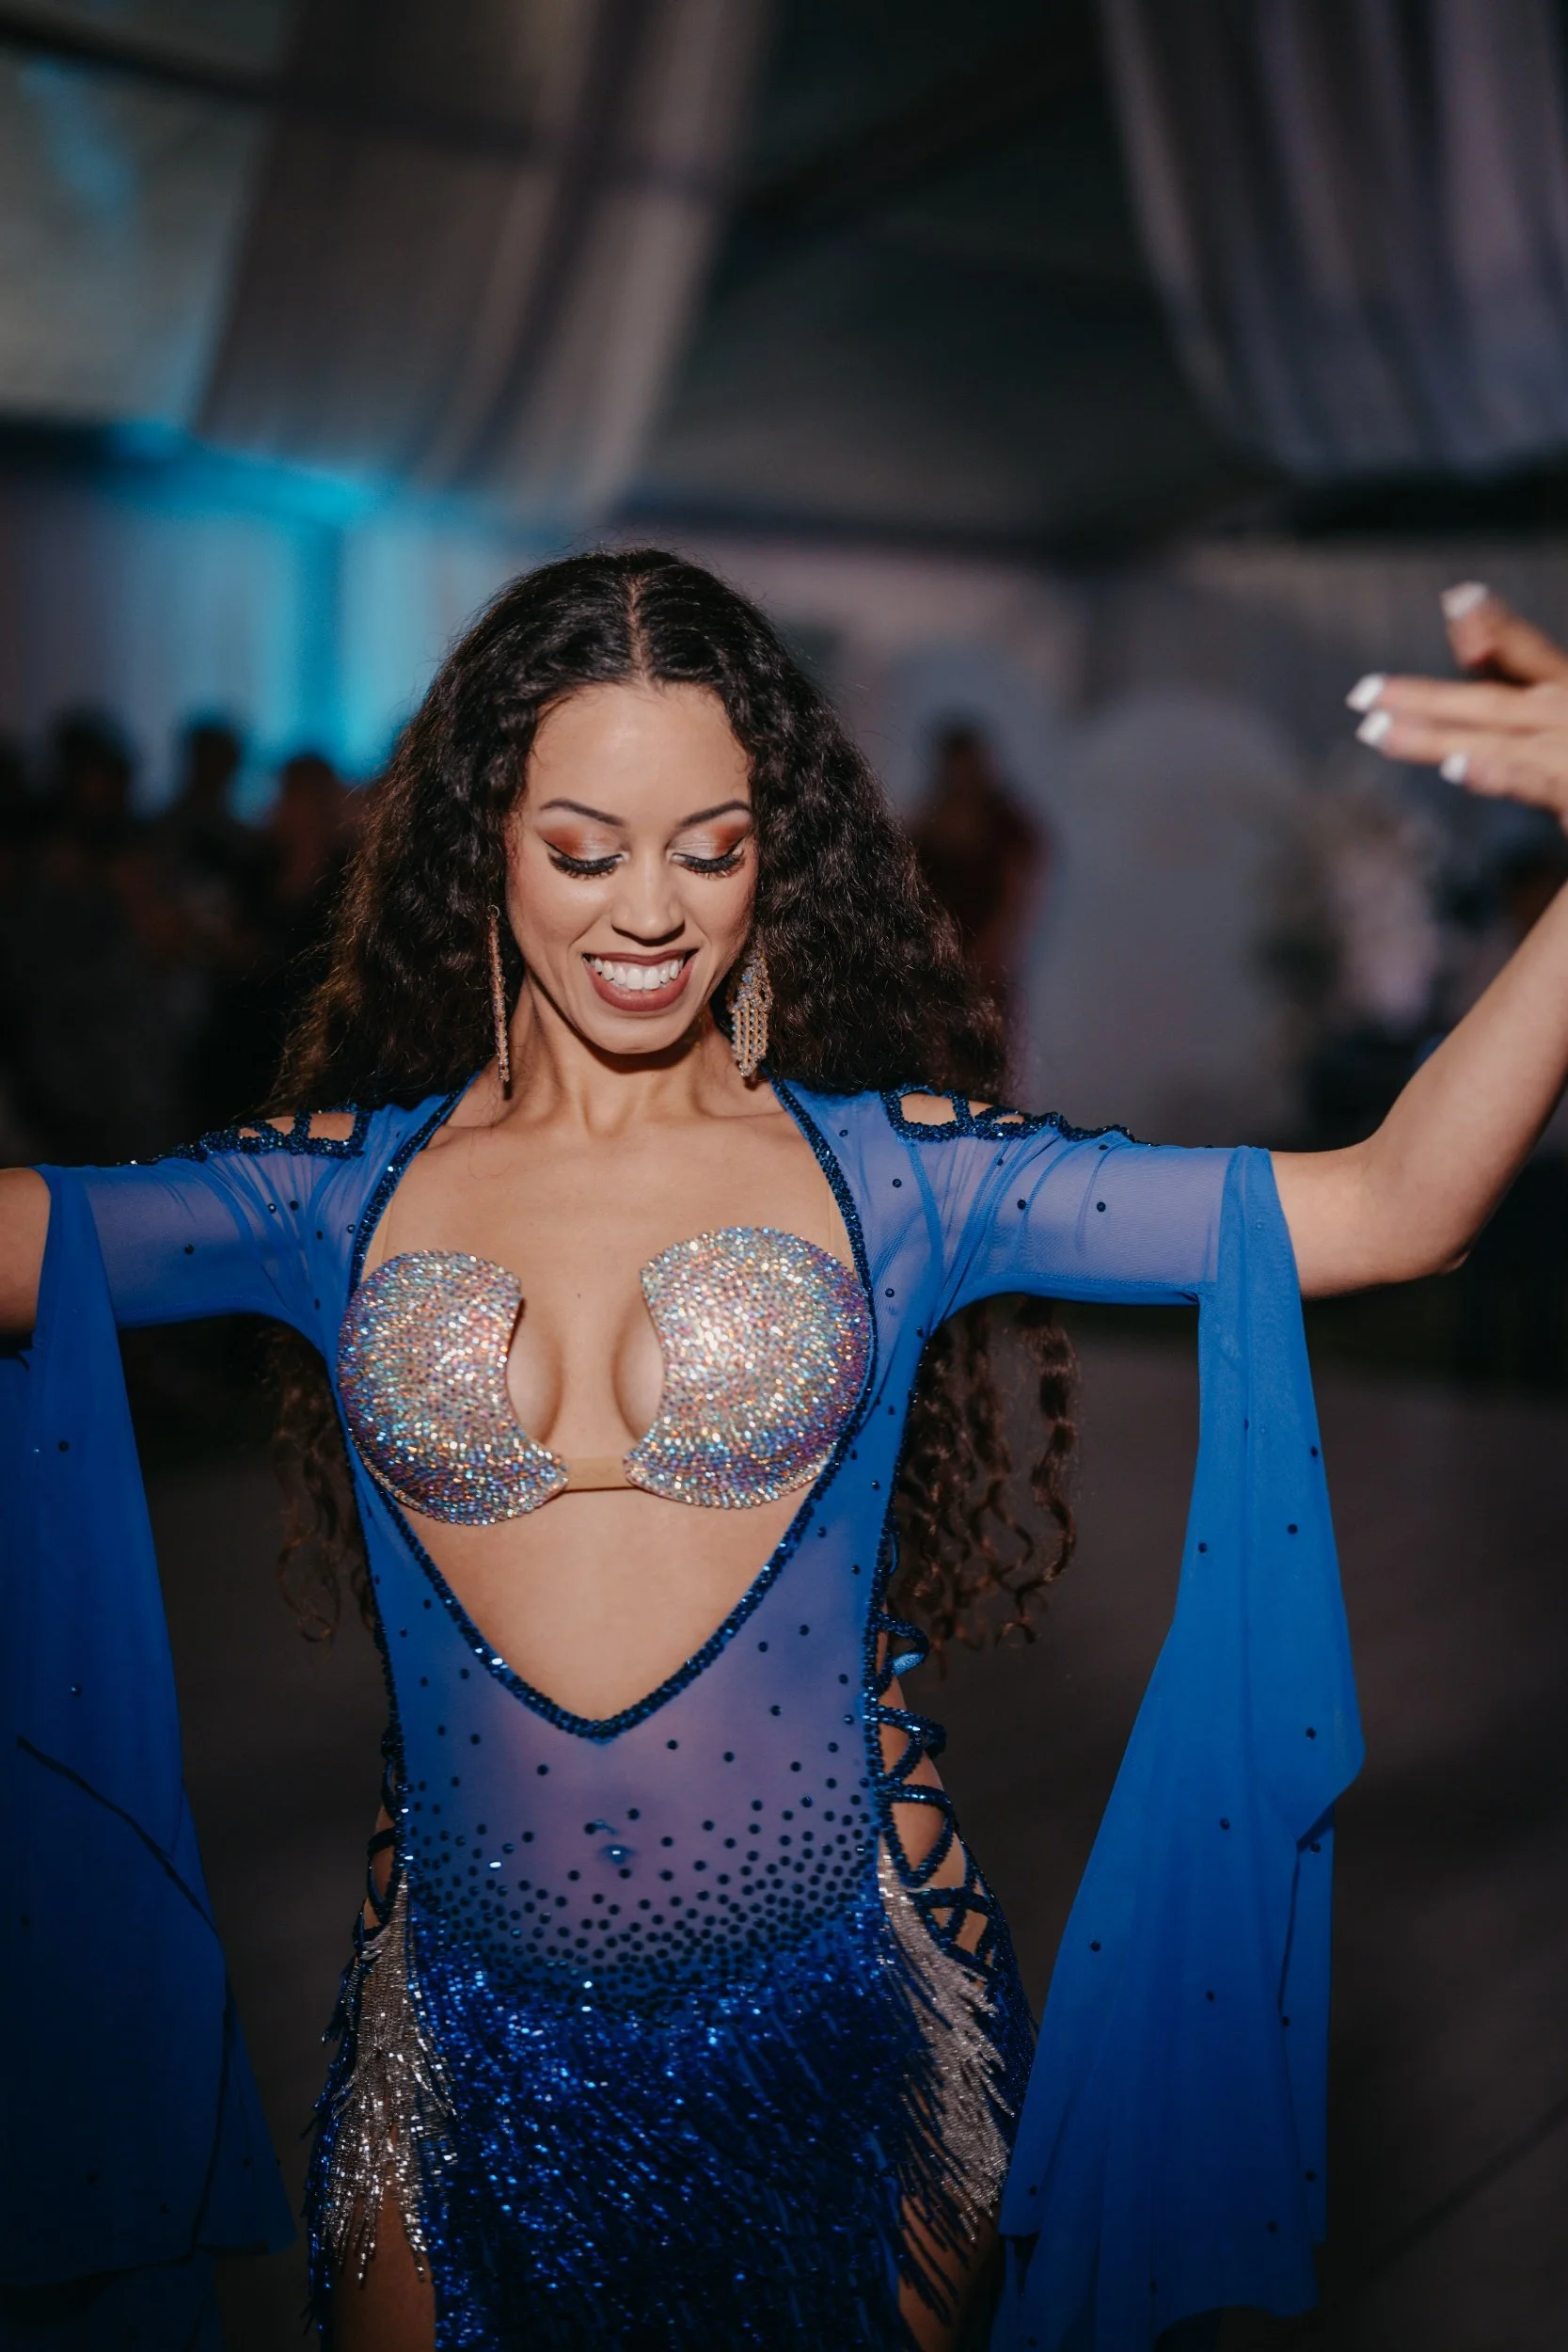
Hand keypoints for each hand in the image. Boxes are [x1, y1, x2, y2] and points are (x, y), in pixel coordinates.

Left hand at [1345, 584, 1567, 827]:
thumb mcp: (1554, 713)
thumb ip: (1517, 664)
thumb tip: (1465, 627)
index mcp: (1566, 693)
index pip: (1524, 657)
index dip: (1487, 631)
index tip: (1452, 602)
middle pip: (1490, 702)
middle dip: (1423, 699)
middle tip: (1360, 696)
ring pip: (1500, 739)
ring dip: (1440, 736)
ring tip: (1381, 733)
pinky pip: (1539, 780)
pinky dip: (1499, 771)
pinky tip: (1458, 764)